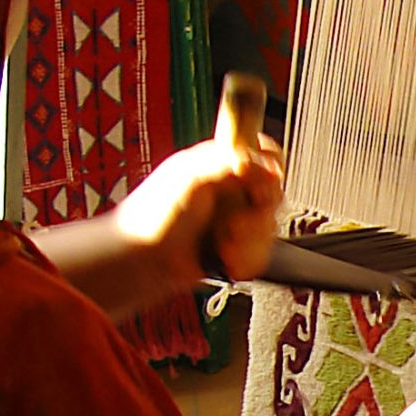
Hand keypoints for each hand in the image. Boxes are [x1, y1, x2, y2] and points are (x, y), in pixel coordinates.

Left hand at [34, 131, 282, 319]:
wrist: (143, 262)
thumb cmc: (154, 216)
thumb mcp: (191, 176)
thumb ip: (229, 161)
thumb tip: (265, 163)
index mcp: (219, 163)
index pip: (262, 153)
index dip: (269, 167)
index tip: (261, 183)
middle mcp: (230, 190)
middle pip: (272, 193)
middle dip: (256, 213)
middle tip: (235, 222)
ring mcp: (234, 221)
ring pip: (268, 228)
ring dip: (247, 241)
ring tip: (221, 244)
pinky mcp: (236, 250)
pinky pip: (260, 254)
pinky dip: (244, 260)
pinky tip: (224, 260)